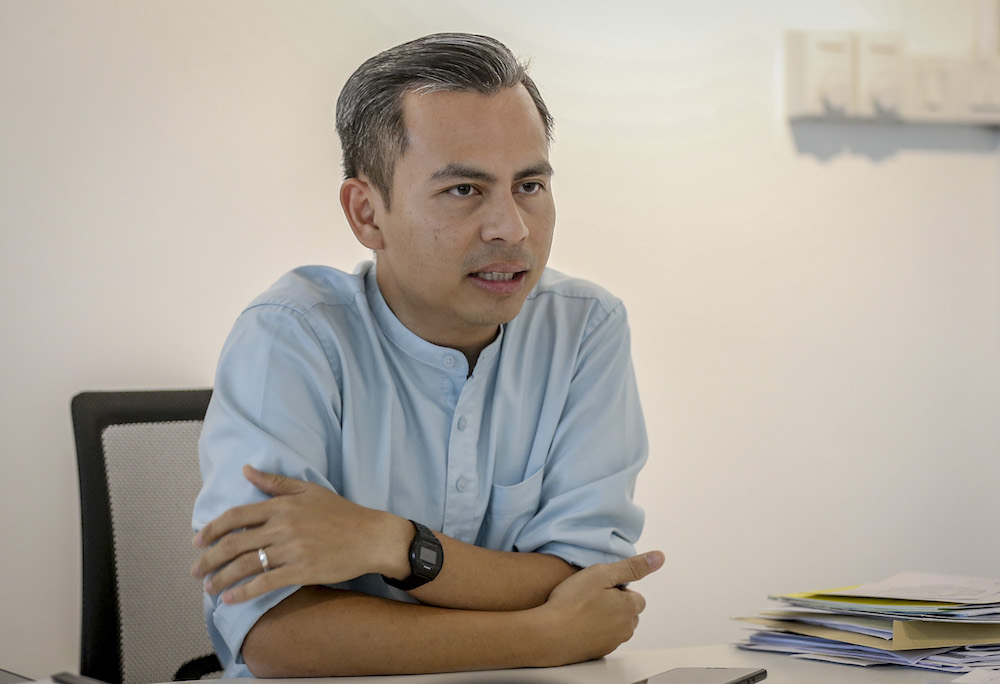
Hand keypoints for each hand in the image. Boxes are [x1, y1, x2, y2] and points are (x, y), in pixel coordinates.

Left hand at [191, 465, 409, 603]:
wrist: (371, 537)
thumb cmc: (341, 513)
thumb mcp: (308, 490)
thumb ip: (274, 482)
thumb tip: (246, 470)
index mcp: (282, 505)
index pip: (236, 516)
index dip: (212, 529)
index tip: (198, 540)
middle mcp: (283, 527)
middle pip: (234, 543)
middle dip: (208, 559)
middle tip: (196, 570)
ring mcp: (292, 550)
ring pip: (245, 565)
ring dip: (221, 578)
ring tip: (208, 587)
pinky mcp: (301, 571)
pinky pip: (264, 583)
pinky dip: (243, 593)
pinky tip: (229, 599)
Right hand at [533, 551, 663, 664]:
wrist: (548, 634)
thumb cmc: (572, 602)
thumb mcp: (602, 573)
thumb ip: (632, 566)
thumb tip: (659, 557)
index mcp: (630, 608)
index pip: (636, 596)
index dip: (618, 589)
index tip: (600, 587)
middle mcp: (626, 628)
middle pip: (628, 612)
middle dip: (614, 604)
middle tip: (590, 597)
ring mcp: (612, 643)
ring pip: (616, 626)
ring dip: (604, 618)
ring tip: (581, 611)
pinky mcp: (598, 653)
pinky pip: (602, 638)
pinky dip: (594, 632)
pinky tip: (577, 624)